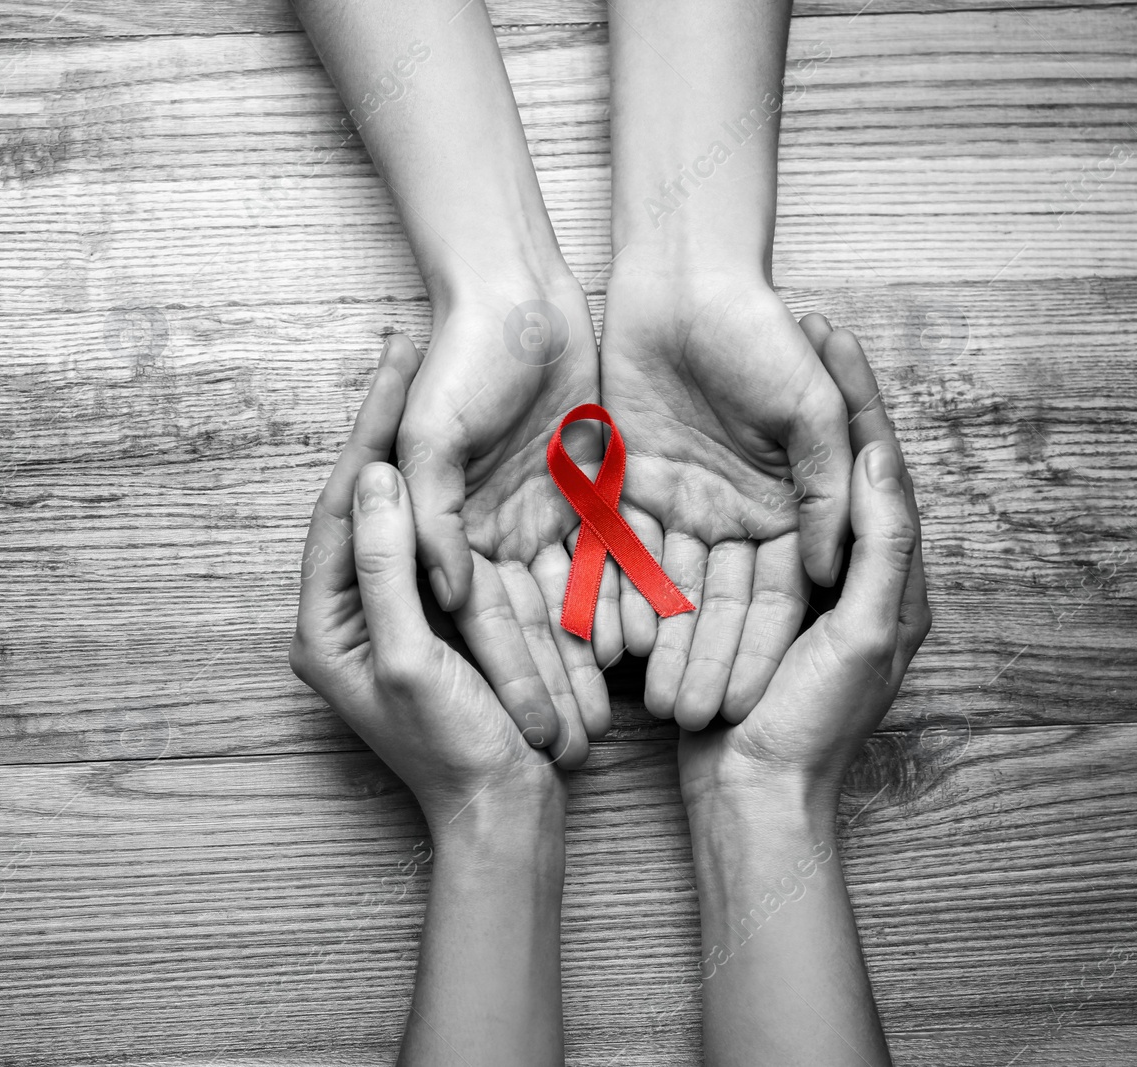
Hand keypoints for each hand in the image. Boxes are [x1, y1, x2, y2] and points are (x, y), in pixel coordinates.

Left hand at [291, 334, 569, 826]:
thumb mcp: (407, 659)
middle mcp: (348, 610)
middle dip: (385, 425)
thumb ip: (383, 573)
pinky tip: (470, 438)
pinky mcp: (433, 616)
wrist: (504, 811)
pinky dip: (449, 487)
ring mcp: (391, 610)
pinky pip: (436, 537)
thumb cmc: (454, 750)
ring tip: (430, 372)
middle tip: (406, 347)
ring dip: (415, 446)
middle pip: (366, 500)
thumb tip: (371, 481)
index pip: (340, 509)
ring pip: (402, 510)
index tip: (393, 367)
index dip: (366, 435)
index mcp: (323, 623)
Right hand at [396, 278, 606, 769]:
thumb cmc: (456, 361)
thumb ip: (432, 517)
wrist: (512, 297)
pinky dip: (626, 597)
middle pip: (528, 622)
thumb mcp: (429, 438)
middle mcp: (495, 534)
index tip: (530, 731)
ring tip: (613, 715)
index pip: (480, 618)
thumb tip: (446, 593)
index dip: (507, 674)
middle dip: (552, 684)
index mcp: (445, 530)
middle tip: (577, 748)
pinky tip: (644, 646)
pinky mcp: (589, 493)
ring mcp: (543, 517)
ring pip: (573, 598)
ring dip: (590, 655)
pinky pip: (612, 554)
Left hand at [597, 257, 854, 728]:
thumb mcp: (813, 412)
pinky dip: (604, 589)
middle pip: (714, 604)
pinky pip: (611, 548)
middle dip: (698, 660)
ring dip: (650, 639)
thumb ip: (826, 488)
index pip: (774, 595)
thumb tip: (824, 568)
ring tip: (638, 693)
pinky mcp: (622, 484)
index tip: (741, 704)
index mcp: (785, 507)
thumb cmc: (765, 336)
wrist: (688, 281)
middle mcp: (728, 515)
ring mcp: (674, 504)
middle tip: (680, 718)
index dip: (756, 649)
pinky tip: (596, 638)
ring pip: (660, 587)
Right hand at [678, 318, 930, 815]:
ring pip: (737, 484)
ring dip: (718, 429)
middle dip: (779, 394)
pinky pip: (685, 531)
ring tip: (703, 362)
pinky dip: (672, 485)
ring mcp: (752, 575)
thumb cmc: (819, 723)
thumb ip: (881, 547)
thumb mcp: (869, 634)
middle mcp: (811, 561)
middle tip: (761, 326)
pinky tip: (650, 440)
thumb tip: (878, 460)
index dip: (848, 389)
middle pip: (796, 461)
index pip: (863, 459)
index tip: (823, 326)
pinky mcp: (702, 596)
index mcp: (870, 567)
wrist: (752, 798)